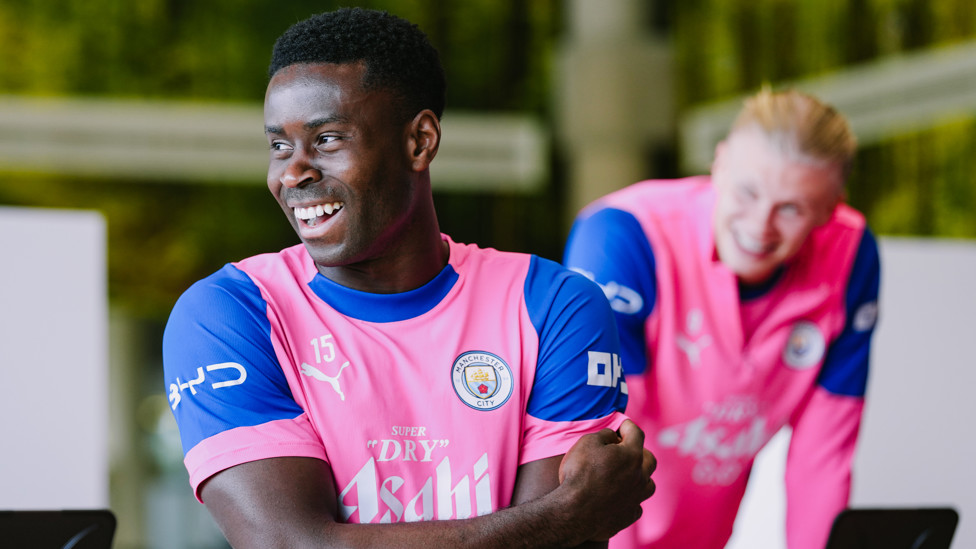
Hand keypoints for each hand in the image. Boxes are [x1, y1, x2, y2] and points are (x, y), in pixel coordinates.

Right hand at [558, 419, 656, 540]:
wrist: (575, 512)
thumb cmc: (580, 474)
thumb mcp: (587, 443)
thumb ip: (604, 435)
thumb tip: (613, 437)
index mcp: (632, 455)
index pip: (636, 433)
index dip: (627, 426)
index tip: (621, 424)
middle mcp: (640, 476)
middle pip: (649, 459)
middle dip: (639, 451)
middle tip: (626, 449)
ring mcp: (637, 498)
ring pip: (648, 484)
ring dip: (640, 477)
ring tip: (628, 475)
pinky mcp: (630, 515)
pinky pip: (637, 505)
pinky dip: (631, 499)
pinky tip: (621, 498)